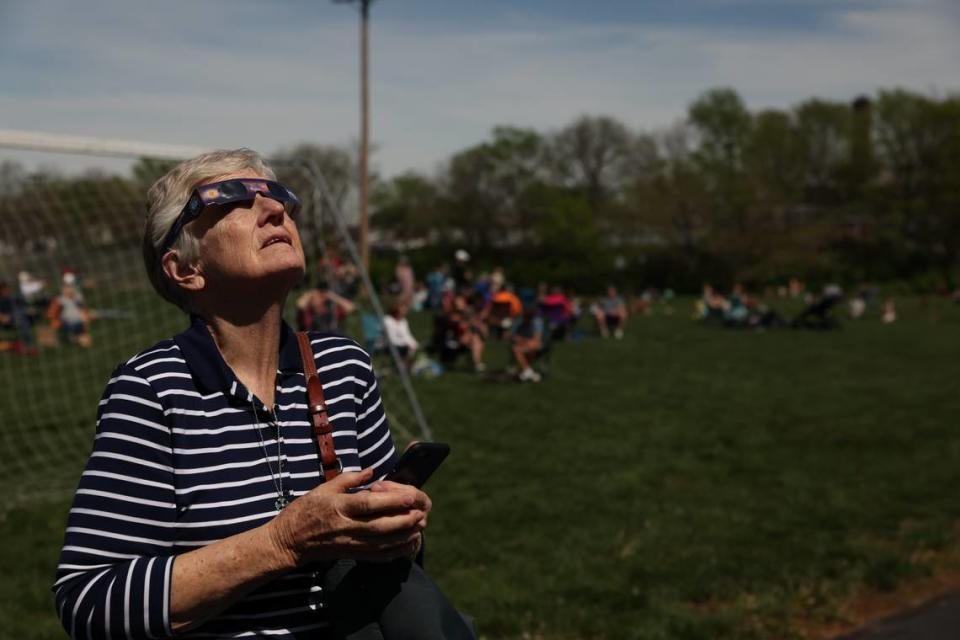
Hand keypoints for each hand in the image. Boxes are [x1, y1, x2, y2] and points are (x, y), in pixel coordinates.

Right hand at [268, 469, 429, 566]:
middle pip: (380, 526)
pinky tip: (407, 542)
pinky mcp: (351, 555)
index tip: (409, 496)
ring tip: (419, 525)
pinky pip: (377, 556)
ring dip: (404, 535)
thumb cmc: (305, 510)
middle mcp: (345, 527)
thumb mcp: (323, 488)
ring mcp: (349, 544)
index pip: (368, 504)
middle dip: (404, 520)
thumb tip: (371, 471)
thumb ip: (349, 479)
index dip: (390, 501)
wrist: (289, 541)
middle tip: (421, 511)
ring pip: (382, 543)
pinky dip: (394, 551)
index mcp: (338, 507)